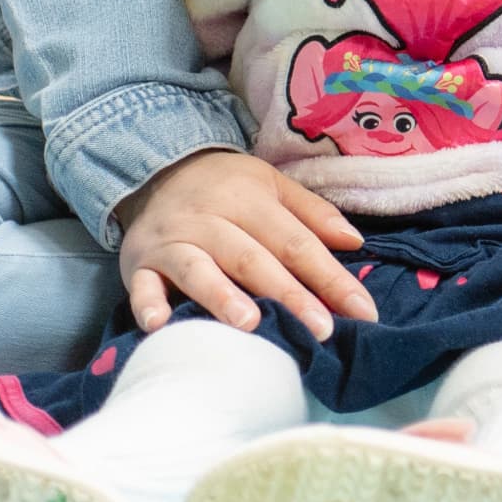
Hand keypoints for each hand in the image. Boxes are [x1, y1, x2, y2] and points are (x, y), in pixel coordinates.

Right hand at [112, 148, 376, 338]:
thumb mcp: (274, 186)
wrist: (155, 172)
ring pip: (199, 270)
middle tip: (321, 330)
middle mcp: (211, 221)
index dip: (331, 278)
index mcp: (251, 201)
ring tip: (250, 324)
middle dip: (290, 296)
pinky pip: (141, 285)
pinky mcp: (138, 263)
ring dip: (223, 297)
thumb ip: (314, 214)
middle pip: (254, 260)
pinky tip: (159, 324)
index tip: (363, 311)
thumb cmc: (227, 187)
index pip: (297, 243)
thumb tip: (355, 242)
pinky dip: (148, 304)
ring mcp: (173, 242)